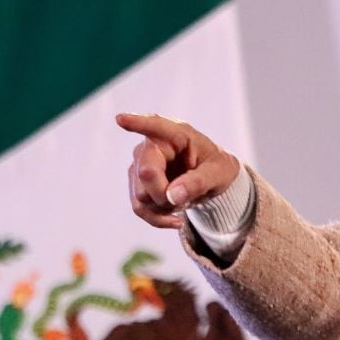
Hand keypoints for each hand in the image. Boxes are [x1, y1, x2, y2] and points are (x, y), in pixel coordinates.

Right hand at [117, 113, 240, 228]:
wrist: (212, 181)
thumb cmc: (217, 168)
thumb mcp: (219, 174)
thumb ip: (198, 182)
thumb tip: (171, 196)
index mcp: (177, 134)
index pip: (155, 126)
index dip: (137, 123)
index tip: (121, 119)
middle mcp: (152, 146)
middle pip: (146, 174)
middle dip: (167, 195)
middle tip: (188, 197)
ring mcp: (140, 164)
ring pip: (141, 196)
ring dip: (165, 208)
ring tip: (184, 202)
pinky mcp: (136, 183)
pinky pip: (139, 208)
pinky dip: (158, 218)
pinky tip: (175, 220)